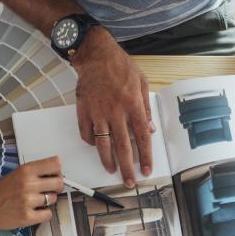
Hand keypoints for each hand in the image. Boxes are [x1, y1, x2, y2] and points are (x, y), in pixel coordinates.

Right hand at [0, 157, 63, 229]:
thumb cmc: (0, 191)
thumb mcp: (16, 174)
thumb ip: (35, 172)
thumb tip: (58, 174)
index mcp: (26, 170)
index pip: (56, 164)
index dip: (57, 171)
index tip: (53, 175)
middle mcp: (28, 184)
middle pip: (59, 183)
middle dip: (55, 187)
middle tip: (46, 190)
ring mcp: (28, 201)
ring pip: (53, 199)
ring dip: (47, 202)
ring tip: (33, 202)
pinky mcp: (28, 217)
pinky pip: (48, 214)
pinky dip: (43, 214)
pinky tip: (32, 211)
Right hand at [72, 28, 154, 187]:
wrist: (96, 54)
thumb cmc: (120, 66)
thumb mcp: (142, 82)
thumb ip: (146, 108)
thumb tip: (151, 129)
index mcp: (133, 105)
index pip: (142, 137)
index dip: (146, 156)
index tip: (147, 170)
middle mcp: (116, 111)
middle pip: (123, 147)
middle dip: (127, 168)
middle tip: (129, 181)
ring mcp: (98, 112)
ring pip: (103, 144)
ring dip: (108, 161)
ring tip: (111, 170)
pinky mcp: (84, 111)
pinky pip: (87, 133)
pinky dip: (91, 142)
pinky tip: (96, 146)